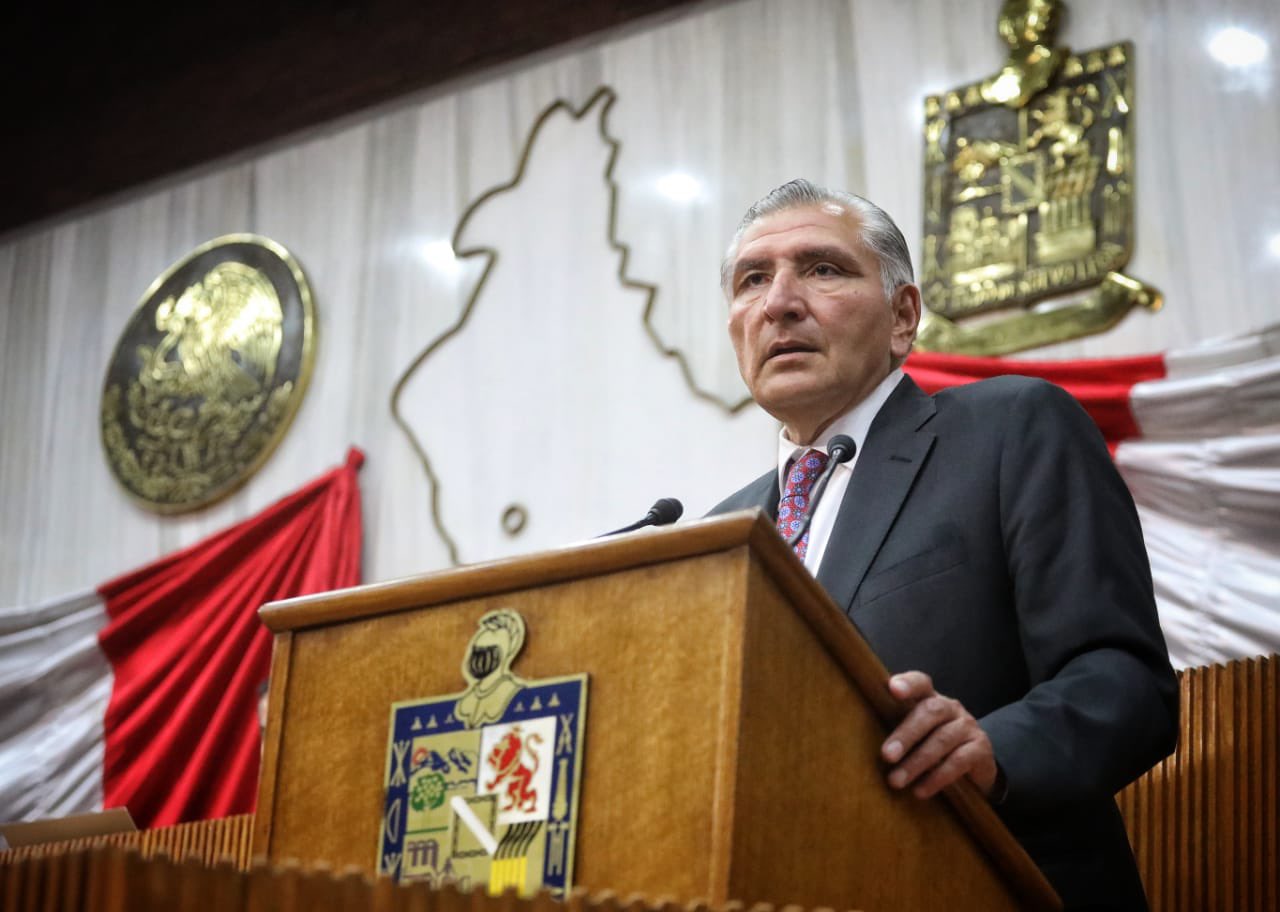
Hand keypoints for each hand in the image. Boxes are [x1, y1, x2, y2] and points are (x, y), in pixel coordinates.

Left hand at [880, 671, 998, 799]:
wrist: (975, 768)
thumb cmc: (932, 746)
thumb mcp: (916, 734)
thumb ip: (895, 727)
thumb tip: (856, 742)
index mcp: (930, 698)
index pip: (921, 683)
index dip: (908, 683)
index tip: (893, 689)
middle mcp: (951, 707)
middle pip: (930, 712)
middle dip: (905, 734)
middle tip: (886, 755)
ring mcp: (968, 726)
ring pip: (942, 740)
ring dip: (916, 762)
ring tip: (896, 781)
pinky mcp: (981, 749)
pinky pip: (958, 762)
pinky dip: (937, 778)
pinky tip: (920, 791)